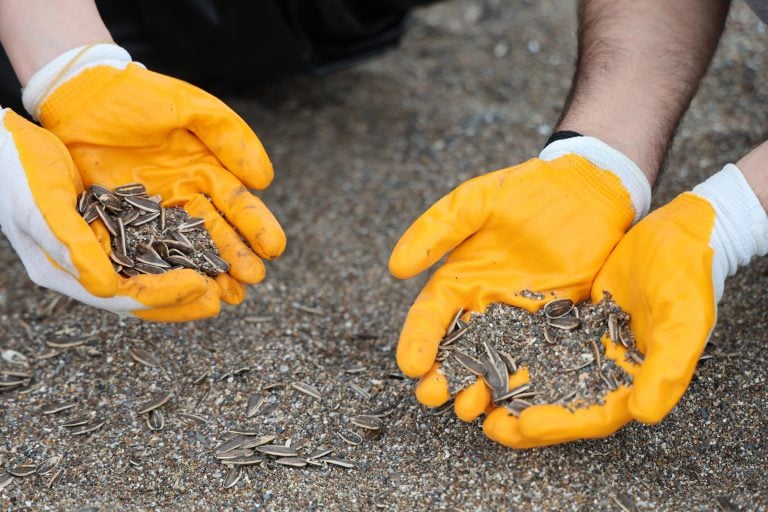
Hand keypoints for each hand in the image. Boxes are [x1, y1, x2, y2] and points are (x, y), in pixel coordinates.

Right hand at [0, 108, 221, 320]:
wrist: (5, 142)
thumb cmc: (17, 171)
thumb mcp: (44, 205)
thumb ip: (74, 246)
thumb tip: (108, 290)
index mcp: (68, 272)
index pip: (125, 295)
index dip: (165, 295)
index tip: (202, 287)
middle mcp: (89, 267)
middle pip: (145, 294)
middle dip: (185, 298)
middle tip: (225, 297)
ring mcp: (102, 249)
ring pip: (153, 274)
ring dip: (189, 279)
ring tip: (226, 283)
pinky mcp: (115, 228)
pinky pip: (153, 247)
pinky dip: (180, 252)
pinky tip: (206, 249)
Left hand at [23, 44, 285, 301]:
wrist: (80, 95)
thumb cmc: (139, 95)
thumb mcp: (191, 107)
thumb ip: (230, 137)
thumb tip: (264, 180)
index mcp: (207, 171)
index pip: (237, 203)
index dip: (257, 226)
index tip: (274, 248)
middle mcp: (185, 196)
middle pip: (217, 233)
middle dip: (238, 257)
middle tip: (253, 279)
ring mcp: (154, 213)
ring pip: (186, 249)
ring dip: (209, 273)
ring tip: (228, 296)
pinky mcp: (122, 222)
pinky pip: (146, 251)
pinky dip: (165, 271)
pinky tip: (181, 290)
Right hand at [389, 137, 649, 436]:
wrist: (589, 190)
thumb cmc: (528, 190)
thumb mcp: (476, 201)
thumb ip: (437, 230)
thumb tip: (395, 268)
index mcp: (459, 279)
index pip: (430, 317)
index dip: (417, 341)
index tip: (411, 365)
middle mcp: (485, 306)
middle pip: (456, 350)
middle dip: (442, 376)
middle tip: (435, 396)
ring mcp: (520, 320)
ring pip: (492, 363)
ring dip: (478, 388)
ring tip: (470, 407)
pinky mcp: (556, 326)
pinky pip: (536, 360)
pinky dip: (523, 384)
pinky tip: (515, 404)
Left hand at [486, 164, 767, 446]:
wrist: (678, 229)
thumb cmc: (687, 273)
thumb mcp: (684, 318)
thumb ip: (667, 368)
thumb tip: (643, 414)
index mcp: (636, 379)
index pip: (594, 415)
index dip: (559, 424)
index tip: (523, 425)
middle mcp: (607, 369)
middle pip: (562, 405)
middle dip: (524, 420)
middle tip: (487, 424)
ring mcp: (586, 345)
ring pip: (545, 377)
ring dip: (514, 391)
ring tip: (478, 397)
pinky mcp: (571, 321)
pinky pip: (538, 342)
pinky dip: (515, 351)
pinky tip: (486, 353)